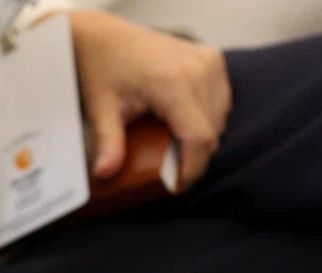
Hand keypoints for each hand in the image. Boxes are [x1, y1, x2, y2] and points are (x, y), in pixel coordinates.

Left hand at [64, 10, 230, 188]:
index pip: (200, 138)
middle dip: (193, 157)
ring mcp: (208, 61)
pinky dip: (207, 118)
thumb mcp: (101, 107)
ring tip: (173, 145)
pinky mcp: (212, 59)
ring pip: (220, 120)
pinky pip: (221, 102)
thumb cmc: (102, 66)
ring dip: (201, 138)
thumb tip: (105, 173)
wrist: (104, 37)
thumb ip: (108, 142)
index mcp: (173, 81)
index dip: (192, 169)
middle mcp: (198, 69)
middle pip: (212, 133)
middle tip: (169, 170)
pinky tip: (183, 121)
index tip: (177, 186)